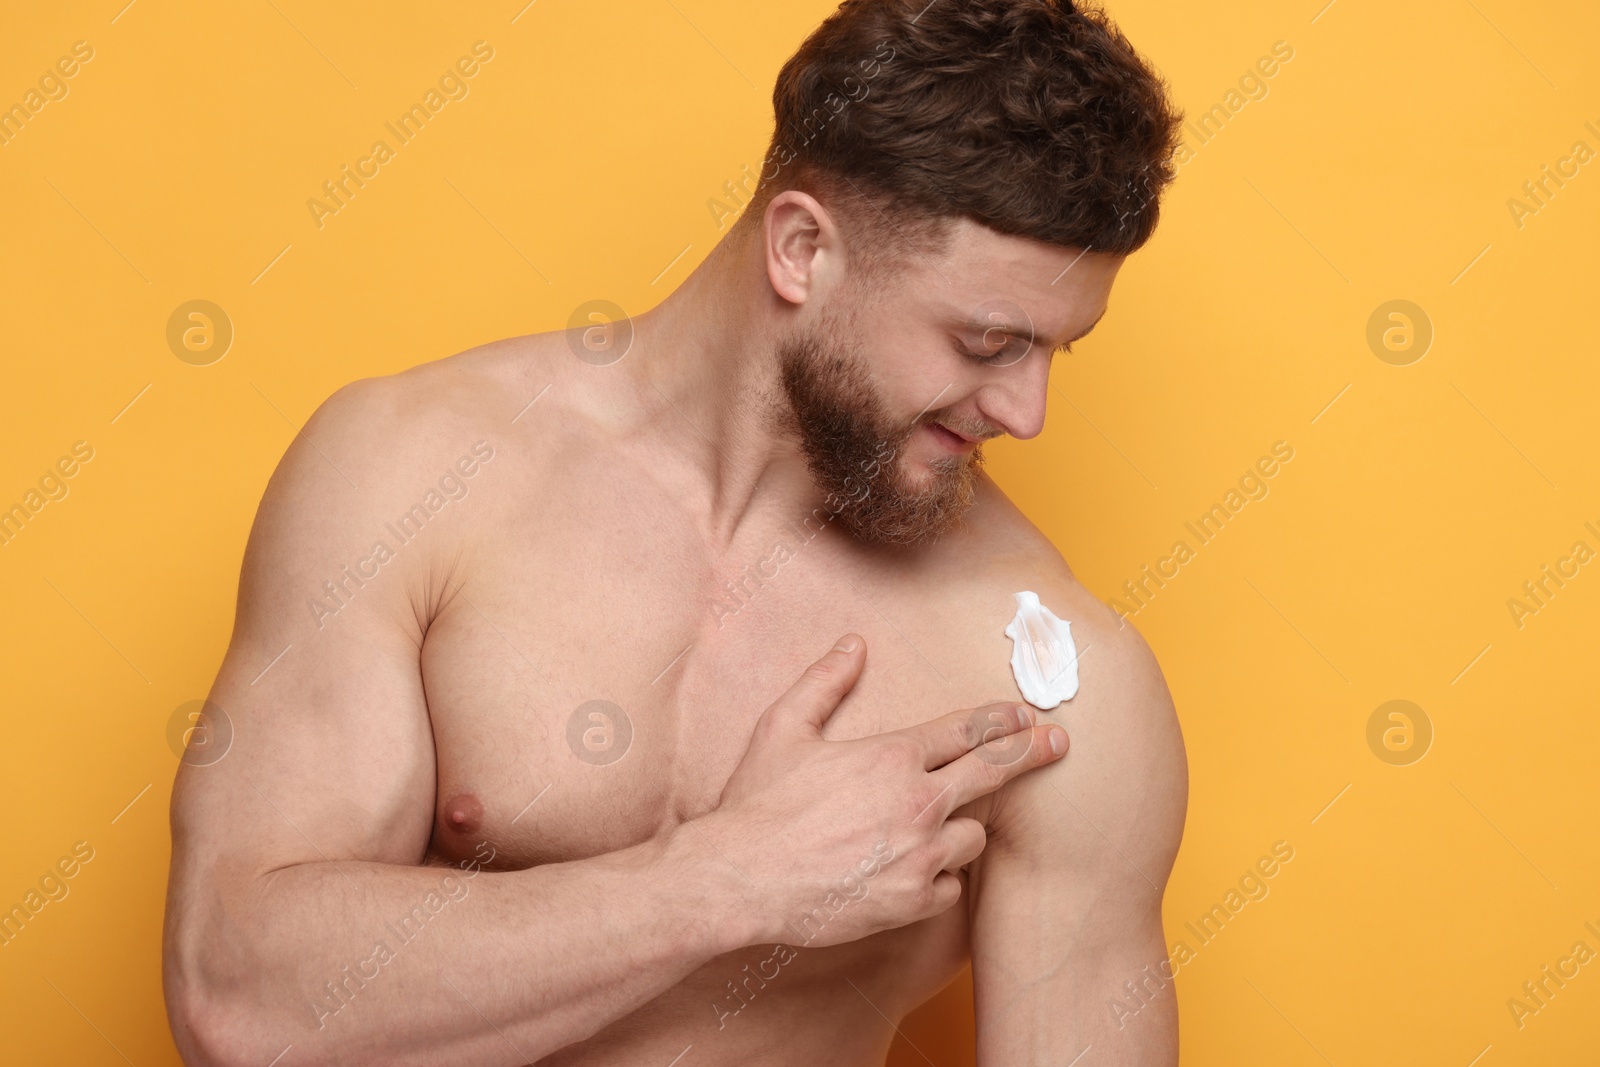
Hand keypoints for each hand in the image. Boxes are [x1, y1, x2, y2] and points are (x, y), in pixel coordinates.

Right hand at [692, 634, 1068, 948]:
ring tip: (948, 825)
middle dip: (1031, 753)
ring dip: (964, 827)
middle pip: (994, 772)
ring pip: (975, 835)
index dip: (1002, 719)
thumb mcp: (784, 727)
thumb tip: (853, 643)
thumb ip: (824, 682)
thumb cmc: (758, 803)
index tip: (1026, 715)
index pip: (966, 729)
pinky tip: (920, 871)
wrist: (741, 878)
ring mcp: (920, 853)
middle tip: (1058, 743)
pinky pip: (951, 886)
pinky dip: (940, 878)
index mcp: (892, 756)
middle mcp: (917, 801)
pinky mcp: (912, 899)